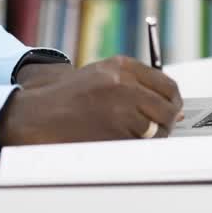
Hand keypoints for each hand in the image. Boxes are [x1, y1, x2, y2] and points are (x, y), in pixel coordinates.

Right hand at [0, 56, 183, 146]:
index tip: (170, 110)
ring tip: (129, 134)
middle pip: (167, 108)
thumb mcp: (102, 75)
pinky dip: (134, 146)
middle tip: (155, 128)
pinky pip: (139, 144)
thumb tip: (172, 106)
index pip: (167, 85)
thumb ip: (136, 84)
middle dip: (164, 122)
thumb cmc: (69, 97)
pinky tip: (117, 140)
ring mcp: (120, 109)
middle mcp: (124, 84)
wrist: (39, 114)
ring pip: (156, 129)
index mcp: (122, 66)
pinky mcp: (114, 132)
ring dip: (149, 137)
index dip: (172, 102)